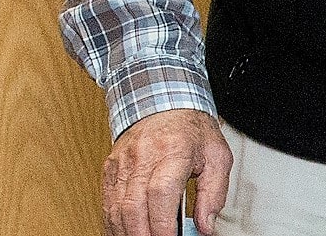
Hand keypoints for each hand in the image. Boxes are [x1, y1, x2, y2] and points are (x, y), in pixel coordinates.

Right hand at [102, 108, 233, 235]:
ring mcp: (123, 162)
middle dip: (144, 235)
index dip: (163, 223)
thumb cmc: (191, 130)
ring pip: (117, 208)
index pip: (161, 192)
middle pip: (134, 205)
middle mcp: (144, 156)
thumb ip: (214, 193)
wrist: (163, 102)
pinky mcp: (111, 169)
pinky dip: (114, 224)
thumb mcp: (217, 156)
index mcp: (173, 150)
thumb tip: (206, 225)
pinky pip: (107, 203)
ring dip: (128, 233)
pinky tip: (127, 233)